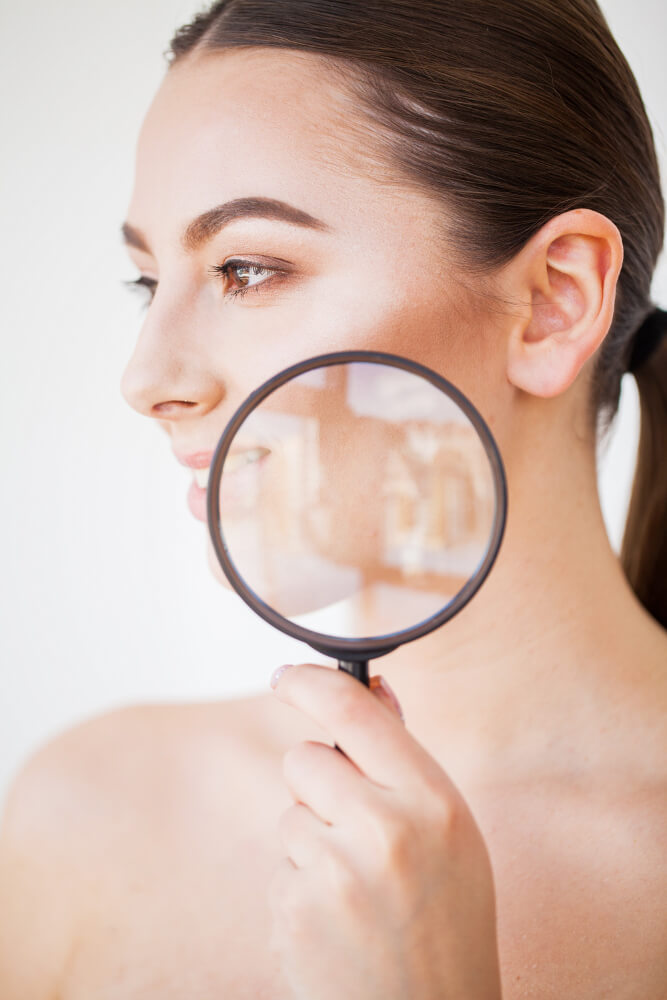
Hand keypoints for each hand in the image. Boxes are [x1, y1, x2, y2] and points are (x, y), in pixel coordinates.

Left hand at [268, 662, 502, 999]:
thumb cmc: (448, 917)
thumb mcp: (449, 829)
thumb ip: (405, 759)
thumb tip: (373, 688)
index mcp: (430, 799)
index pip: (352, 710)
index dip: (310, 682)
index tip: (286, 676)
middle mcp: (383, 828)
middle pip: (305, 759)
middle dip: (319, 785)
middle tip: (356, 832)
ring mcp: (334, 872)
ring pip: (288, 815)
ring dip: (312, 842)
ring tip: (358, 890)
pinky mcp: (295, 911)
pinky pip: (280, 868)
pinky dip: (302, 888)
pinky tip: (339, 922)